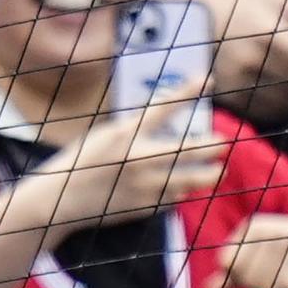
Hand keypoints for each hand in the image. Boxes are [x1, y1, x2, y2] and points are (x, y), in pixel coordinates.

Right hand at [39, 104, 228, 235]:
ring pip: (188, 180)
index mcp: (125, 133)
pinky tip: (183, 190)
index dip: (187, 92)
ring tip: (219, 171)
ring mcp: (144, 185)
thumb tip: (165, 131)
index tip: (208, 80)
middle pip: (186, 149)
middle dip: (209, 147)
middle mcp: (137, 158)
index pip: (163, 107)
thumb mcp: (106, 136)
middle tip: (224, 143)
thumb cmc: (83, 162)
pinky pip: (173, 199)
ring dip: (207, 175)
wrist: (62, 199)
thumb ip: (136, 133)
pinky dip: (179, 193)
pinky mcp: (146, 207)